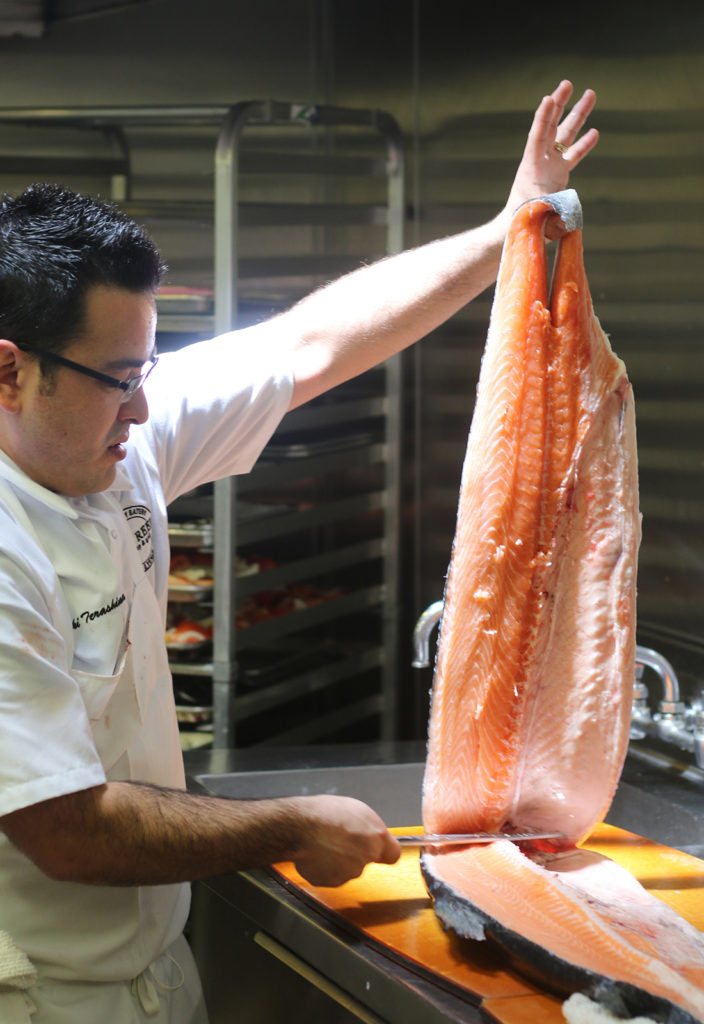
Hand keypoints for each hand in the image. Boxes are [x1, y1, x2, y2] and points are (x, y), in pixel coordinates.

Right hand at [292, 795, 400, 886]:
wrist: (300, 827)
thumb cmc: (325, 813)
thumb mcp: (357, 809)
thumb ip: (370, 828)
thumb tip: (372, 835)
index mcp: (376, 838)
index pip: (393, 855)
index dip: (384, 851)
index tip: (378, 848)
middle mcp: (365, 859)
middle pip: (366, 860)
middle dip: (357, 852)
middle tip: (341, 837)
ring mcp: (348, 873)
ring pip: (348, 869)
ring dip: (340, 860)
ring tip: (325, 843)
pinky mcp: (331, 882)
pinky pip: (331, 875)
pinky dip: (325, 868)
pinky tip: (317, 853)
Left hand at [505, 80, 597, 224]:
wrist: (519, 231)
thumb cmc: (524, 224)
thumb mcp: (536, 215)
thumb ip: (550, 207)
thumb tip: (565, 203)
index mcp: (532, 168)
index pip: (537, 137)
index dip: (543, 118)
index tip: (549, 98)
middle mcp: (541, 162)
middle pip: (551, 126)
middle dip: (560, 104)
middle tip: (568, 83)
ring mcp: (550, 166)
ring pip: (565, 135)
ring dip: (577, 115)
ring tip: (590, 94)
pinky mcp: (558, 176)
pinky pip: (573, 155)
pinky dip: (583, 144)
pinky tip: (595, 131)